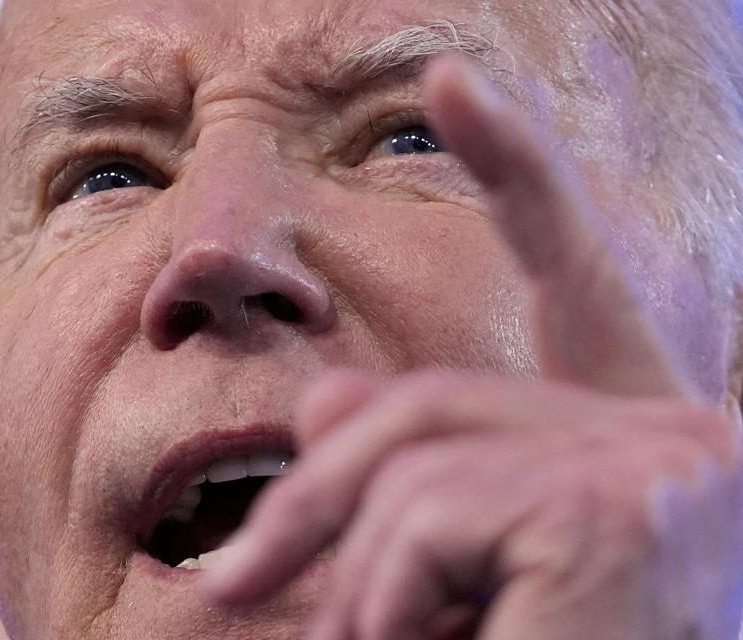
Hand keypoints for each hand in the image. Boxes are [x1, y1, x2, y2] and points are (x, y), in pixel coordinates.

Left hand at [201, 55, 742, 638]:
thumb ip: (408, 487)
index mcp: (627, 428)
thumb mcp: (465, 583)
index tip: (455, 80)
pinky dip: (387, 603)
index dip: (520, 168)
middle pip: (422, 402)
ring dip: (352, 582)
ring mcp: (656, 459)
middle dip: (313, 496)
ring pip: (406, 463)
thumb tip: (321, 407)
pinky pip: (425, 522)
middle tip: (234, 586)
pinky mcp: (618, 509)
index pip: (572, 268)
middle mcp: (668, 423)